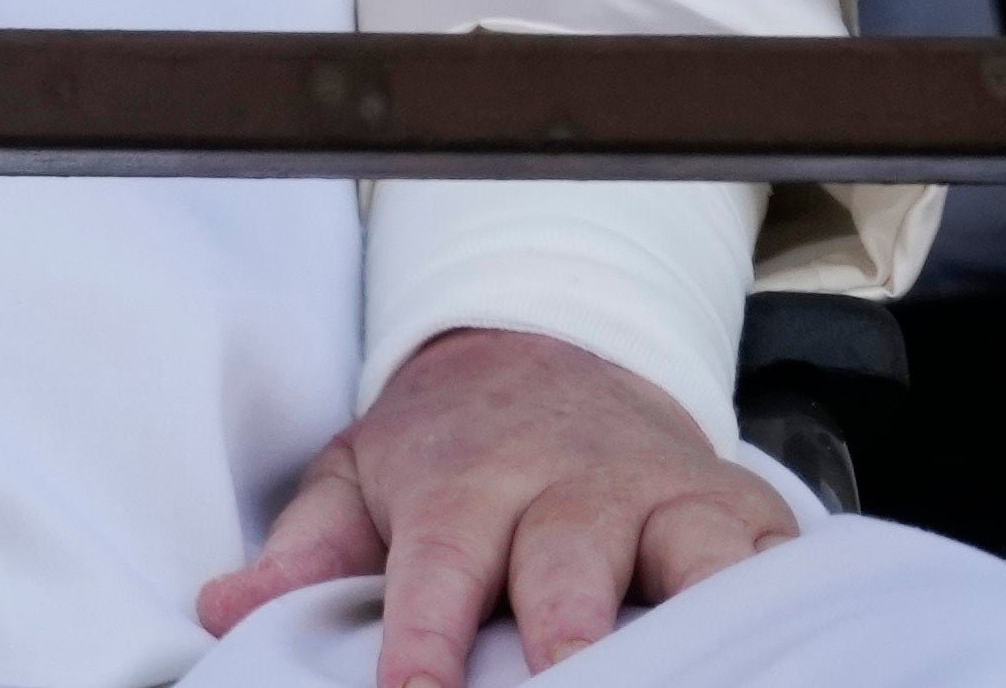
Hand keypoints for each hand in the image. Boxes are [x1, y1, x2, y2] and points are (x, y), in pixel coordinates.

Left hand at [198, 326, 791, 683]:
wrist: (554, 351)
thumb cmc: (449, 447)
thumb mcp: (361, 476)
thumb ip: (302, 551)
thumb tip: (222, 611)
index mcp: (466, 483)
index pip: (441, 566)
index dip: (426, 636)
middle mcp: (569, 485)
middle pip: (570, 563)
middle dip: (569, 633)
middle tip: (558, 681)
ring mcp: (662, 494)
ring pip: (689, 558)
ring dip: (693, 617)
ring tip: (688, 670)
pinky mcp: (738, 510)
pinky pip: (770, 561)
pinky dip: (781, 604)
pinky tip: (783, 648)